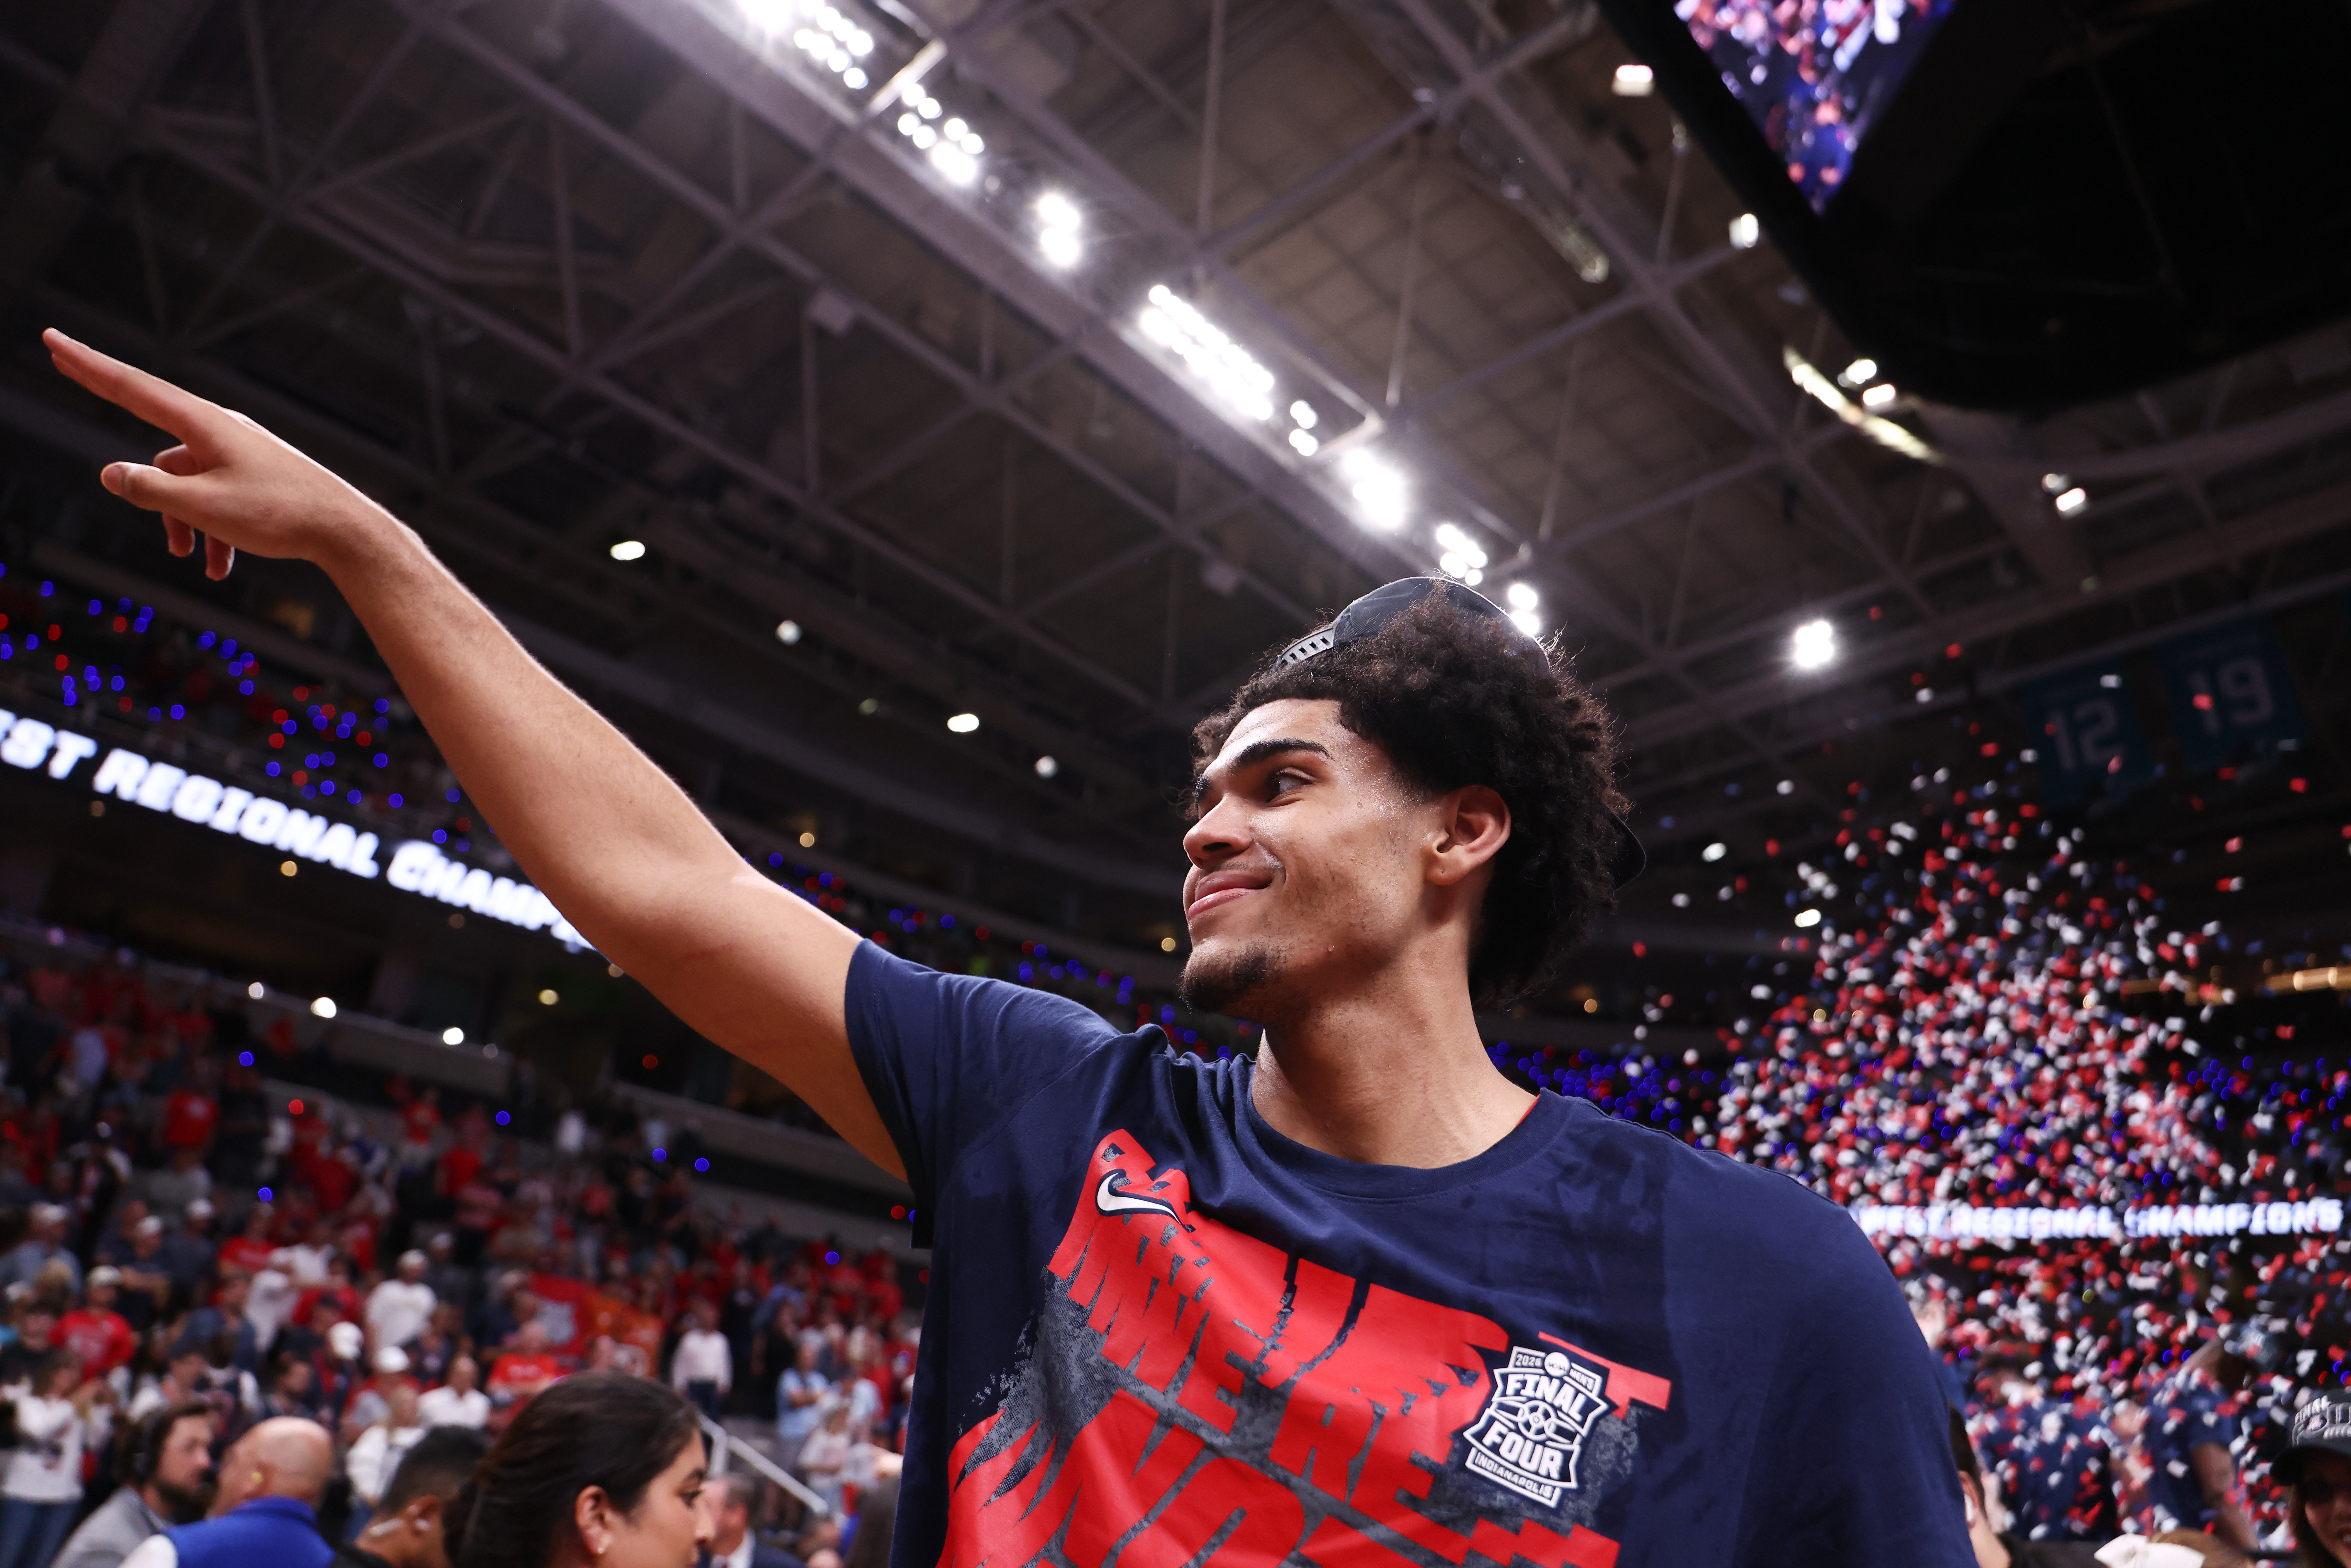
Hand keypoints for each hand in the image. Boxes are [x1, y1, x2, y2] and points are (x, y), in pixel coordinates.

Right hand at [43, 329, 390, 577]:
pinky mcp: (255, 474)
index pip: (131, 387)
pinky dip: (211, 528)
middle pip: (153, 429)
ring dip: (181, 519)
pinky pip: (216, 495)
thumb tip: (112, 473)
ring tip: (193, 558)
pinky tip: (219, 567)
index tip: (54, 339)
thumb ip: (151, 489)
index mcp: (203, 424)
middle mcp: (220, 429)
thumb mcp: (204, 506)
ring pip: (186, 480)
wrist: (346, 532)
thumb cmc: (281, 515)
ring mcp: (239, 451)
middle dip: (124, 443)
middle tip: (76, 388)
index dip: (87, 365)